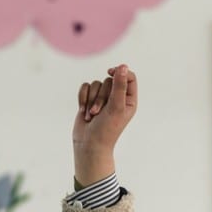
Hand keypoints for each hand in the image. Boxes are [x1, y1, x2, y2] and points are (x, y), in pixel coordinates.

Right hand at [72, 64, 137, 186]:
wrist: (88, 145)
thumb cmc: (106, 130)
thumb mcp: (116, 107)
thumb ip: (120, 86)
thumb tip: (123, 66)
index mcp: (129, 100)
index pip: (129, 77)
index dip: (121, 72)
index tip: (110, 73)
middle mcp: (117, 97)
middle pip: (109, 80)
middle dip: (101, 96)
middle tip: (99, 112)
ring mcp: (102, 98)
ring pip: (96, 83)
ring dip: (91, 100)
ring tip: (92, 115)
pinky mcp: (89, 99)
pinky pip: (85, 87)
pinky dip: (82, 98)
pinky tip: (83, 112)